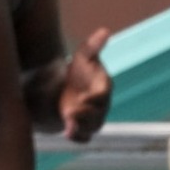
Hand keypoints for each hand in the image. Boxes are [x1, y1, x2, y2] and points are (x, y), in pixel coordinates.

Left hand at [59, 27, 112, 142]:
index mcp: (102, 87)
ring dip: (80, 128)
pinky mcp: (81, 128)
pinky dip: (77, 138)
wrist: (65, 88)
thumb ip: (92, 46)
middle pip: (97, 114)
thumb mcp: (82, 56)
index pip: (103, 95)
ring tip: (68, 126)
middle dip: (84, 115)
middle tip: (69, 112)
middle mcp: (100, 106)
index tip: (82, 99)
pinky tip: (68, 134)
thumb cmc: (78, 71)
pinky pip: (84, 138)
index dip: (94, 98)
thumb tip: (104, 30)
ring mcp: (92, 119)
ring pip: (90, 128)